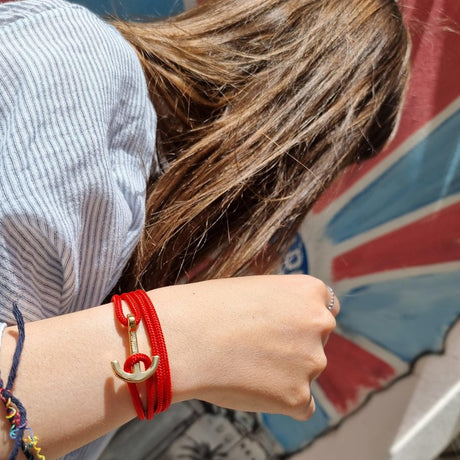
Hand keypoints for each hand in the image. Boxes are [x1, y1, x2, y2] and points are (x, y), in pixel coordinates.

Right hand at [151, 275, 338, 419]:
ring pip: (306, 373)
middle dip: (295, 347)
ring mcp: (313, 362)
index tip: (279, 328)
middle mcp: (320, 323)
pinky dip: (281, 401)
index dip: (298, 320)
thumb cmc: (207, 307)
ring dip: (285, 374)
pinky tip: (253, 387)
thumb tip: (291, 328)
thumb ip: (283, 305)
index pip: (323, 309)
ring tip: (245, 366)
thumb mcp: (254, 290)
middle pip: (317, 342)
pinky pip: (300, 404)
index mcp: (310, 291)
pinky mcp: (298, 397)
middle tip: (258, 349)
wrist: (182, 337)